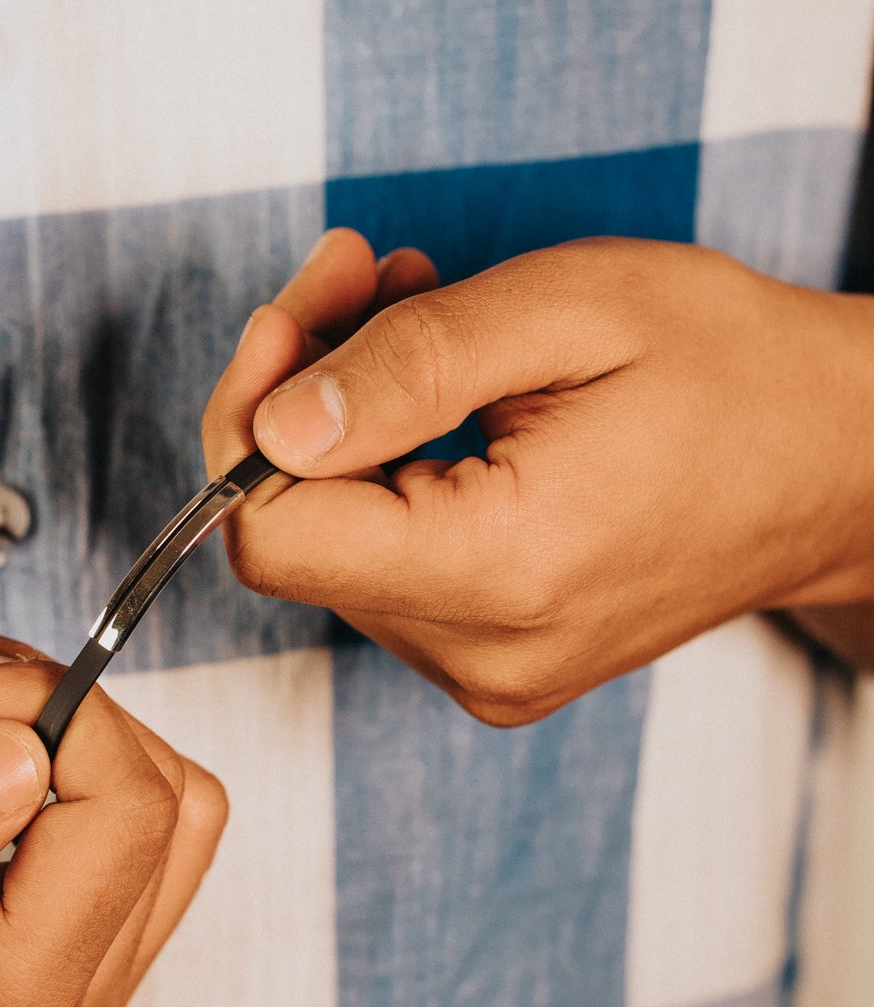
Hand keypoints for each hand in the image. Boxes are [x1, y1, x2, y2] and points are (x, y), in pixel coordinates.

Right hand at [0, 625, 225, 1006]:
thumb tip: (27, 751)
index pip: (128, 815)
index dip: (56, 704)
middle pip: (165, 809)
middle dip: (61, 706)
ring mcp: (69, 994)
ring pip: (155, 817)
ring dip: (62, 729)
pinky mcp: (51, 964)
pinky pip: (109, 839)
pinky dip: (52, 764)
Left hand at [203, 229, 873, 722]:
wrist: (838, 467)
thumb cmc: (733, 373)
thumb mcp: (571, 312)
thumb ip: (409, 366)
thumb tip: (271, 425)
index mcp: (501, 573)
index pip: (274, 538)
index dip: (246, 424)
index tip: (289, 321)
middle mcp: (479, 652)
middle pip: (296, 537)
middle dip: (300, 399)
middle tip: (363, 281)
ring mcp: (484, 671)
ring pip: (333, 549)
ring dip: (345, 429)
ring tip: (423, 324)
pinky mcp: (489, 663)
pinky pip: (383, 570)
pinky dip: (384, 475)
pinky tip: (439, 401)